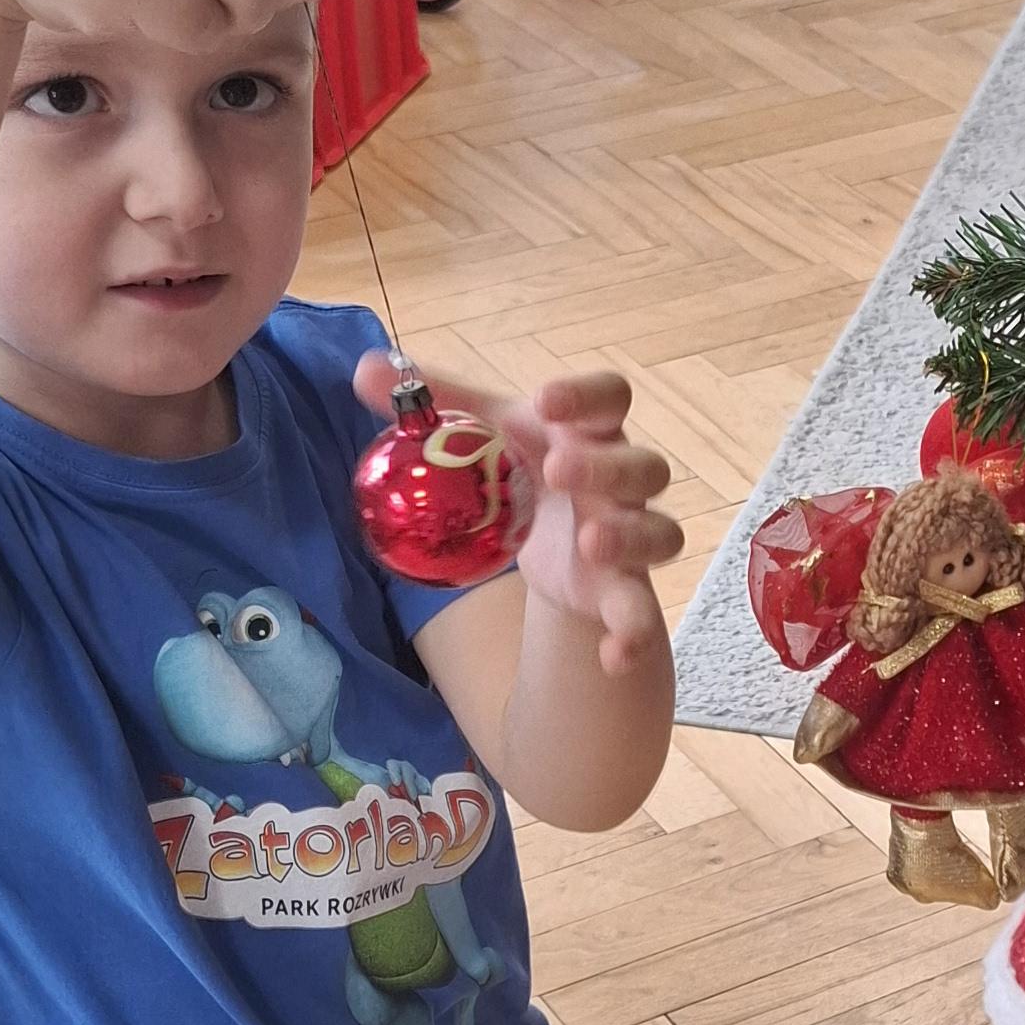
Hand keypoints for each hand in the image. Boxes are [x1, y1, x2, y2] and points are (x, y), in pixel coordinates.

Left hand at [355, 353, 680, 675]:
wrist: (545, 540)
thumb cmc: (518, 467)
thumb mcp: (482, 431)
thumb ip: (433, 402)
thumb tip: (364, 369)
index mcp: (587, 431)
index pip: (610, 397)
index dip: (586, 395)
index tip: (545, 400)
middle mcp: (622, 481)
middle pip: (643, 465)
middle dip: (605, 465)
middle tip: (556, 469)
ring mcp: (630, 534)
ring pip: (660, 533)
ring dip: (630, 536)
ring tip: (592, 543)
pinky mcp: (623, 589)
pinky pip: (643, 611)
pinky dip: (633, 632)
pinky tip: (614, 655)